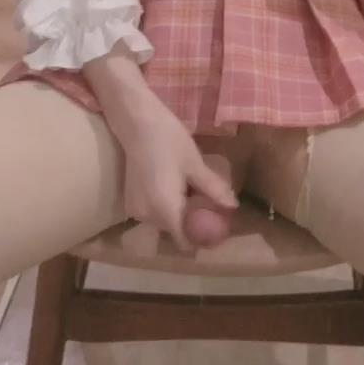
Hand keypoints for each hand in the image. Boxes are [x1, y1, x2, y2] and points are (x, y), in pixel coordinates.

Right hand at [111, 88, 238, 252]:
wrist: (136, 122)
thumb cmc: (169, 139)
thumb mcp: (195, 164)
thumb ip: (213, 189)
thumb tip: (233, 207)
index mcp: (164, 209)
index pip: (184, 242)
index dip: (201, 240)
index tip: (217, 229)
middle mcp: (146, 216)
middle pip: (175, 232)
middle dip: (192, 224)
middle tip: (211, 206)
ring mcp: (135, 210)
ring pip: (164, 222)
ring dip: (179, 214)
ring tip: (194, 192)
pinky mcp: (130, 201)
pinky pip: (154, 213)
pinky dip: (166, 206)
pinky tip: (177, 187)